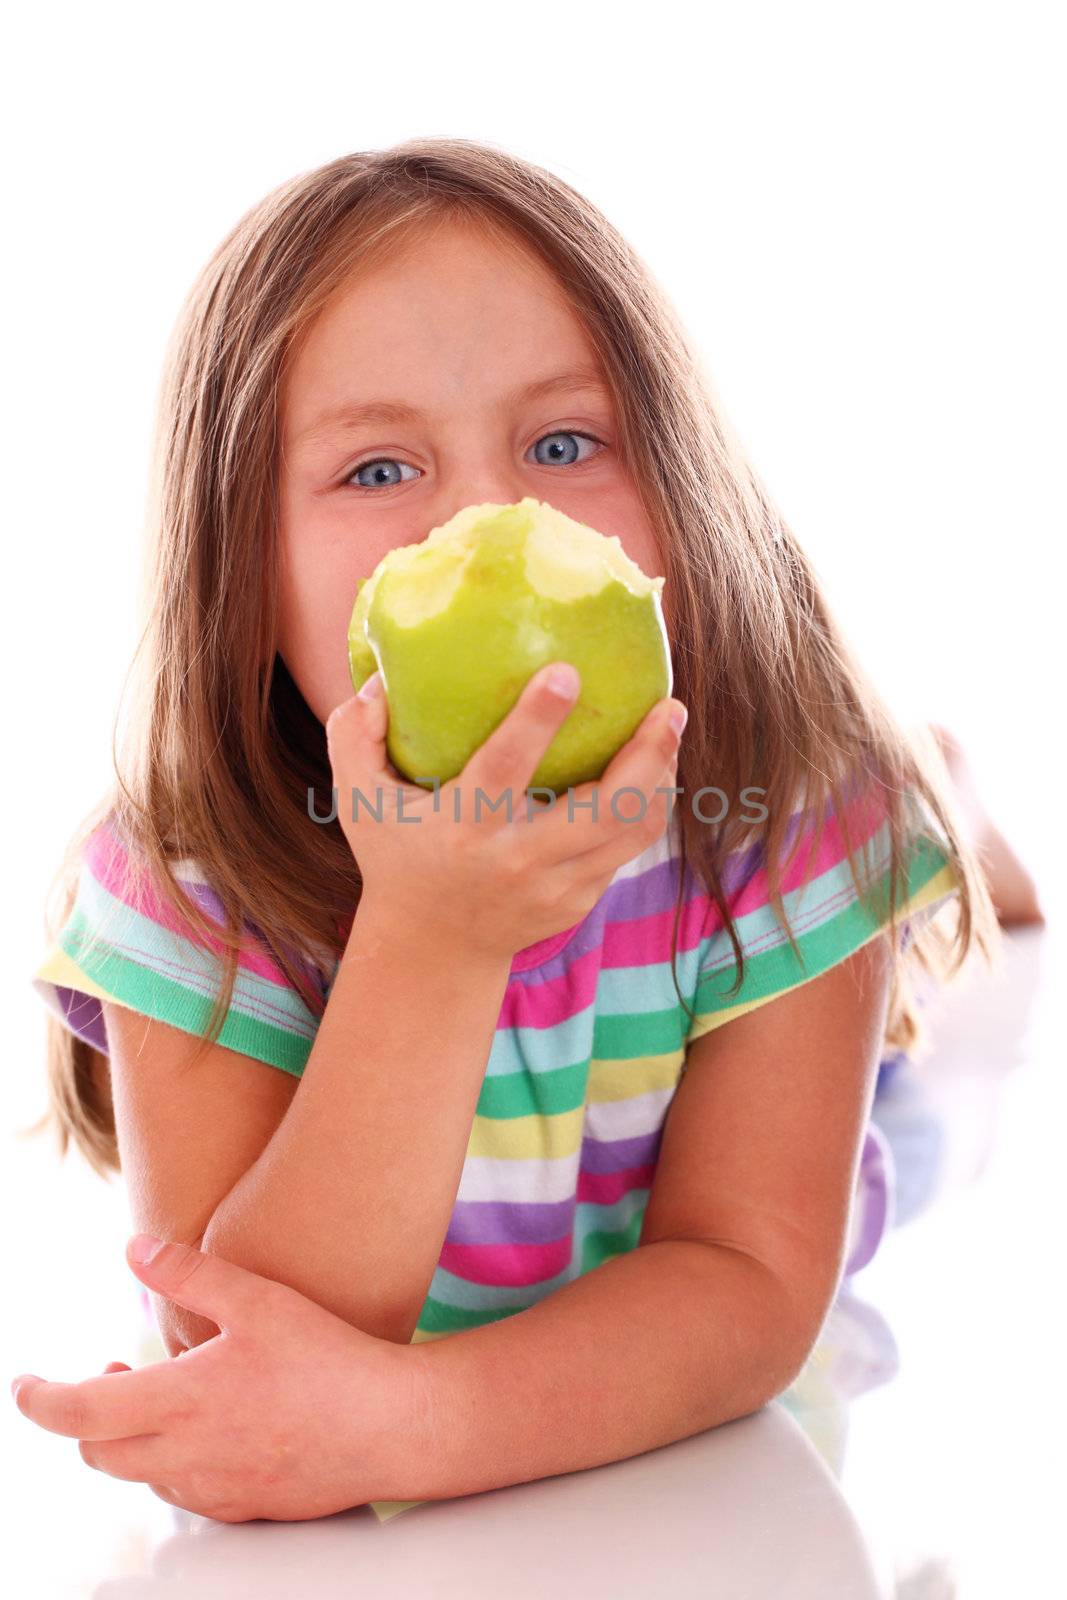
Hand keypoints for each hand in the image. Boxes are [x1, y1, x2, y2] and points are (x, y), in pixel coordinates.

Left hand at [10, 1235, 425, 1522]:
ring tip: (157, 1396)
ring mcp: (215, 1488)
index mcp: (180, 1402)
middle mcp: (186, 1456)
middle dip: (84, 1416)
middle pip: (100, 1452)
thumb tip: (134, 1250)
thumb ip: (189, 1274)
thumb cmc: (329, 1359)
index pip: (79, 1412)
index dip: (40, 1400)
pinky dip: (171, 1463)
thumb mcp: (258, 1299)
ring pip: (142, 1476)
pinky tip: (204, 1431)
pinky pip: (186, 1495)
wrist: (391, 1427)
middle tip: (105, 1372)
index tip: (24, 1387)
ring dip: (128, 1440)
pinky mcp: (246, 1507)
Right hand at [325, 662, 686, 960]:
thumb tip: (381, 679)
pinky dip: (647, 803)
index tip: (568, 672)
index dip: (537, 720)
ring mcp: (556, 886)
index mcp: (464, 828)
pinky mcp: (579, 900)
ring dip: (661, 775)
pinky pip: (627, 846)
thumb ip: (354, 737)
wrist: (433, 949)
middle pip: (602, 809)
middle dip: (645, 755)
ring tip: (669, 724)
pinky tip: (653, 765)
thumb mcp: (359, 801)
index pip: (504, 769)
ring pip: (631, 830)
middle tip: (668, 705)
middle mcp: (517, 861)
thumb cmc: (397, 856)